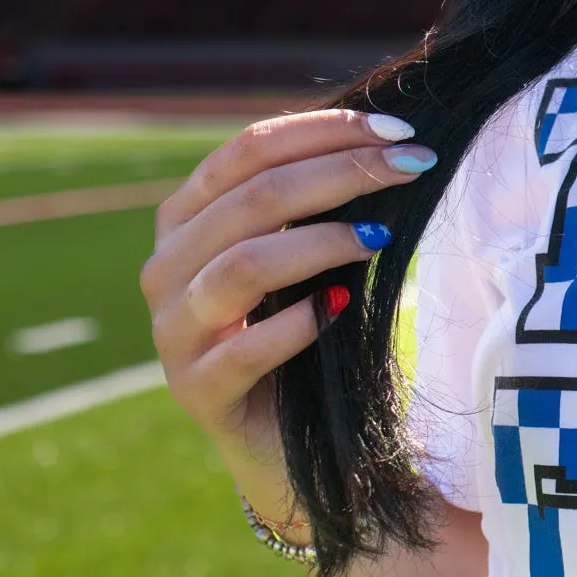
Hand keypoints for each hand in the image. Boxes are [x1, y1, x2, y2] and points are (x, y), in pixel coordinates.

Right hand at [141, 110, 434, 473]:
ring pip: (243, 265)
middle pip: (250, 198)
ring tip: (379, 239)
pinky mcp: (196, 391)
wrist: (294, 445)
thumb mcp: (306, 257)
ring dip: (321, 243)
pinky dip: (296, 324)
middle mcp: (166, 269)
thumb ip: (316, 203)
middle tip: (410, 168)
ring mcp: (173, 332)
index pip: (246, 151)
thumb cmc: (305, 338)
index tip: (398, 131)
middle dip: (340, 174)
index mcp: (185, 221)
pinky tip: (338, 309)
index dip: (322, 132)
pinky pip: (243, 348)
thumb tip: (387, 142)